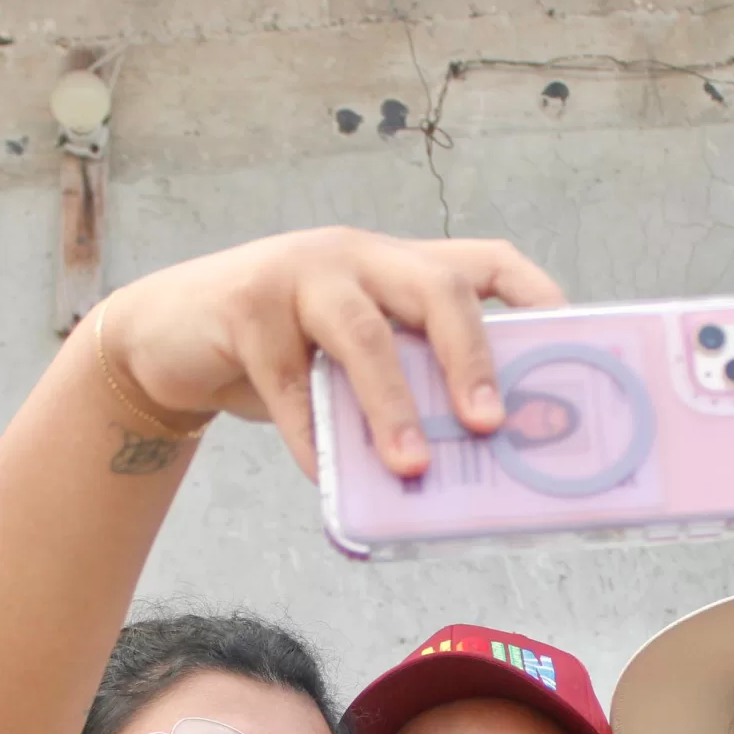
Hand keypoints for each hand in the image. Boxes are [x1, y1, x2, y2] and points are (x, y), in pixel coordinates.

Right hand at [98, 228, 565, 480]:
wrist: (163, 335)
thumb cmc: (276, 357)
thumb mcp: (346, 363)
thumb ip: (398, 388)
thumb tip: (463, 463)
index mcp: (396, 267)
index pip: (482, 262)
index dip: (535, 297)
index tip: (570, 345)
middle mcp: (357, 257)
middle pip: (436, 287)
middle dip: (473, 357)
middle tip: (492, 424)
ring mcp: (298, 275)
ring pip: (362, 332)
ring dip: (393, 404)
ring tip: (413, 466)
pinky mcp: (244, 307)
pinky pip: (288, 382)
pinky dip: (310, 435)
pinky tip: (324, 475)